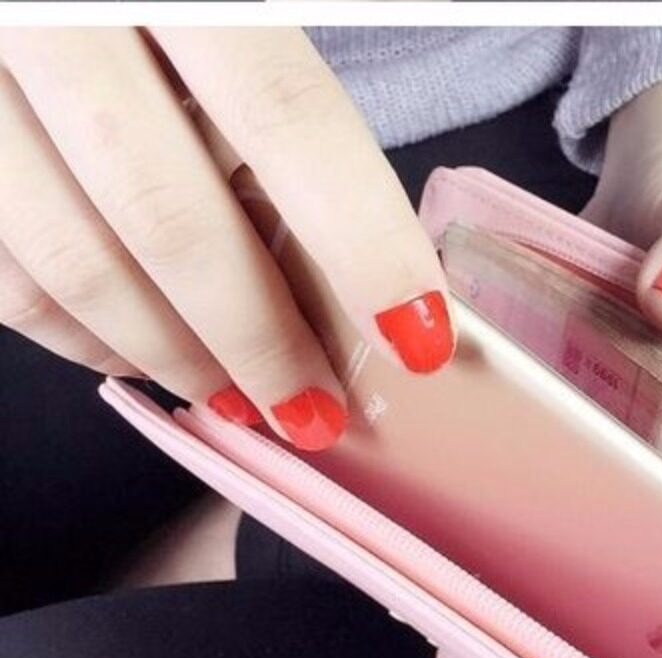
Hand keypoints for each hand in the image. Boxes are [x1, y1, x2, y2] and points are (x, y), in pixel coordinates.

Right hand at [0, 27, 452, 451]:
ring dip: (176, 357)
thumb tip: (362, 265)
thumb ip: (279, 103)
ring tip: (242, 402)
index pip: (285, 115)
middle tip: (318, 410)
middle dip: (260, 338)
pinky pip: (3, 278)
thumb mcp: (229, 2)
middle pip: (171, 214)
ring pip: (75, 262)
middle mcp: (58, 16)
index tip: (417, 336)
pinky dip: (83, 338)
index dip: (360, 239)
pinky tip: (146, 358)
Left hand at [438, 72, 661, 657]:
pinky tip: (411, 544)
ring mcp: (580, 448)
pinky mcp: (523, 415)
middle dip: (564, 637)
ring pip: (543, 542)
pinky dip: (452, 513)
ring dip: (500, 593)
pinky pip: (489, 478)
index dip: (653, 631)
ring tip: (452, 643)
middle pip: (609, 573)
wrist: (646, 184)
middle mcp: (641, 466)